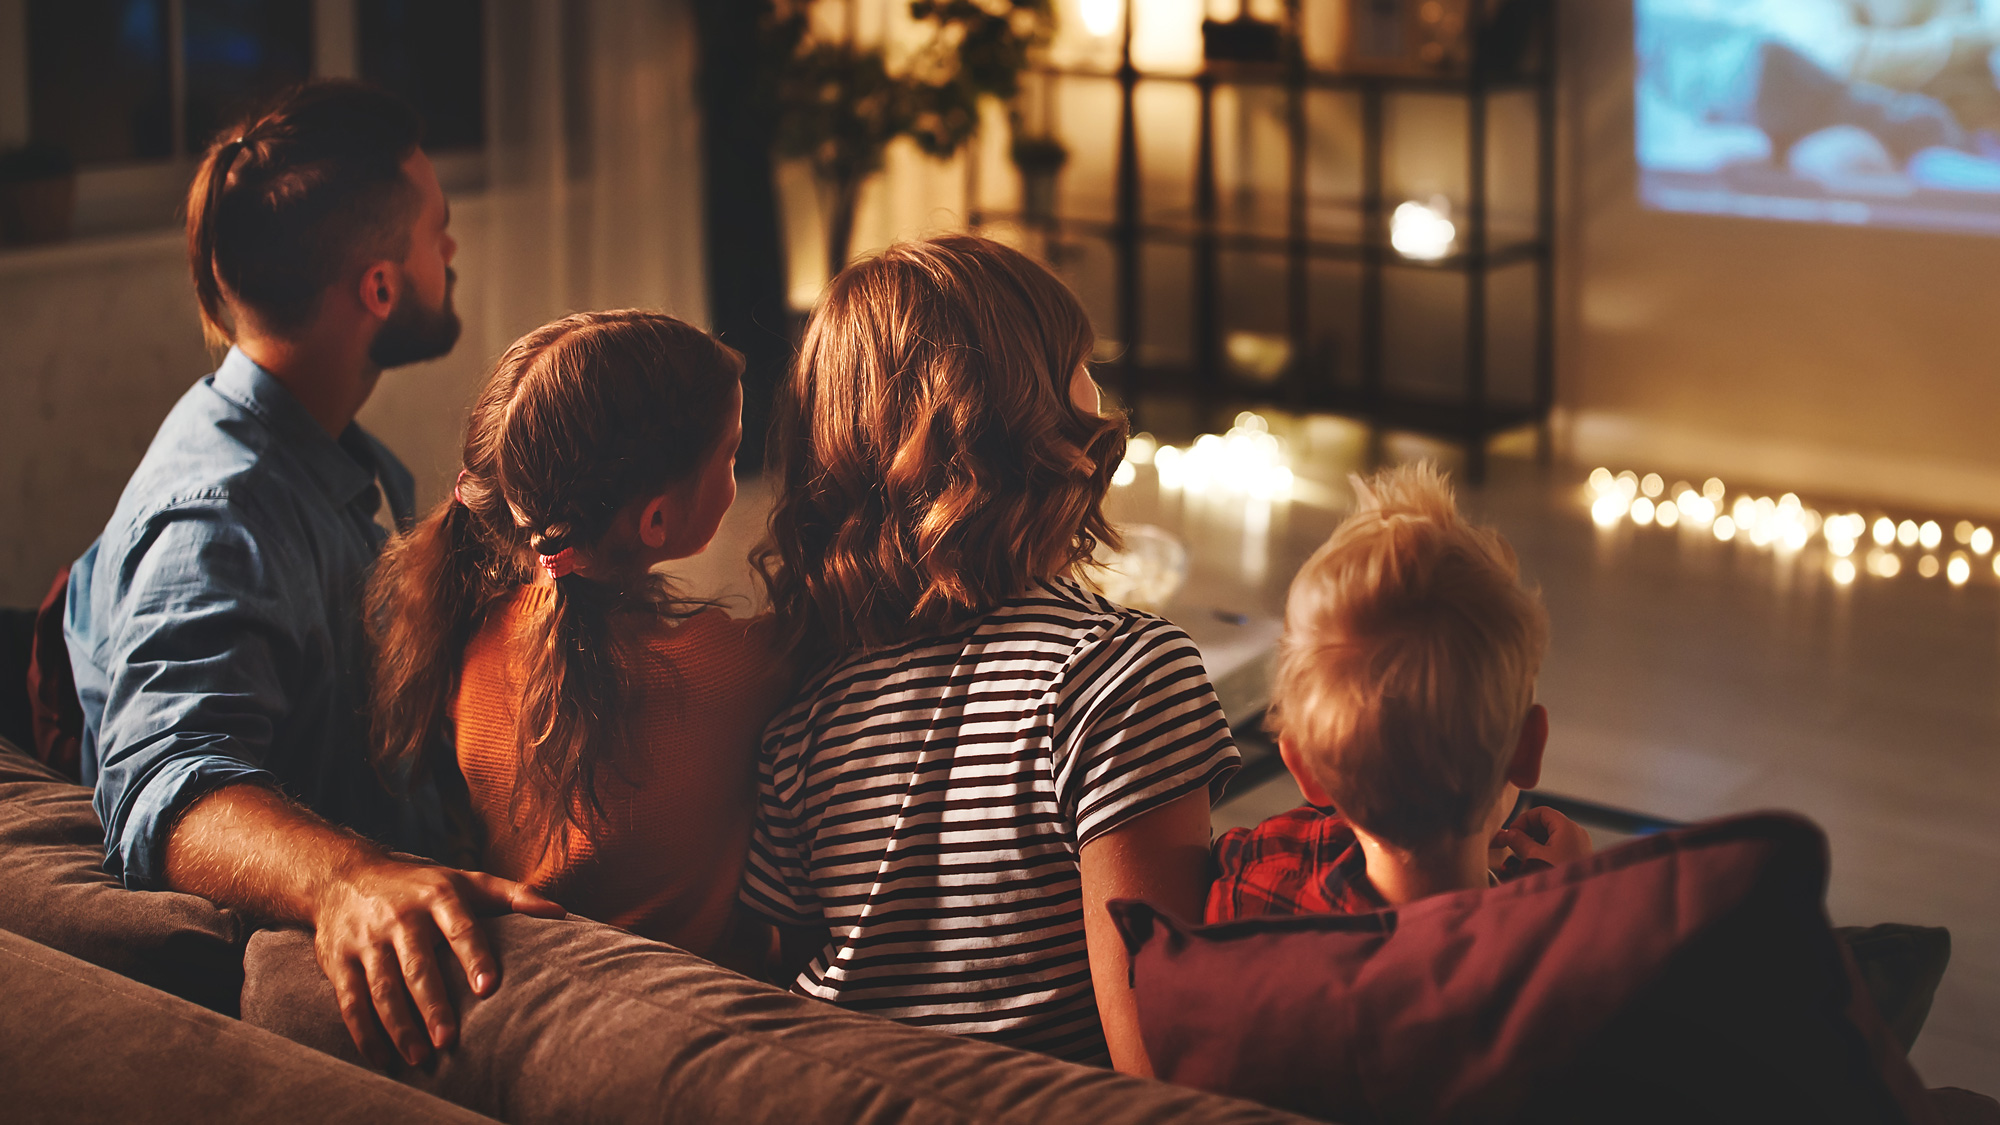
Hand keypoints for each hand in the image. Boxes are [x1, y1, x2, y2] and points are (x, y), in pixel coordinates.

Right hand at [311, 858, 563, 1068]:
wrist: (344, 876)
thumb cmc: (420, 885)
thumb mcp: (466, 881)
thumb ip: (513, 896)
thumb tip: (560, 914)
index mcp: (437, 897)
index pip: (460, 928)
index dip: (474, 956)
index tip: (488, 987)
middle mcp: (400, 918)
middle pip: (417, 965)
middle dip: (432, 1004)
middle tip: (449, 1040)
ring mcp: (366, 940)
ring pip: (381, 987)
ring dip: (398, 1025)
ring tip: (420, 1056)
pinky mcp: (338, 960)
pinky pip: (349, 1000)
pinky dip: (363, 1031)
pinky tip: (381, 1057)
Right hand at [1493, 806, 1592, 867]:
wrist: (1579, 898)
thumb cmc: (1558, 876)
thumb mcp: (1533, 857)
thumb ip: (1519, 842)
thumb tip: (1508, 834)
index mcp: (1567, 828)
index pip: (1542, 812)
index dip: (1523, 820)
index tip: (1511, 832)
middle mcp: (1576, 833)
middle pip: (1547, 823)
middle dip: (1527, 831)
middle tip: (1512, 844)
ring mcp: (1580, 846)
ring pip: (1552, 836)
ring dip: (1534, 842)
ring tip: (1522, 855)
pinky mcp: (1580, 858)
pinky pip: (1559, 847)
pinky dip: (1545, 850)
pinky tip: (1535, 863)